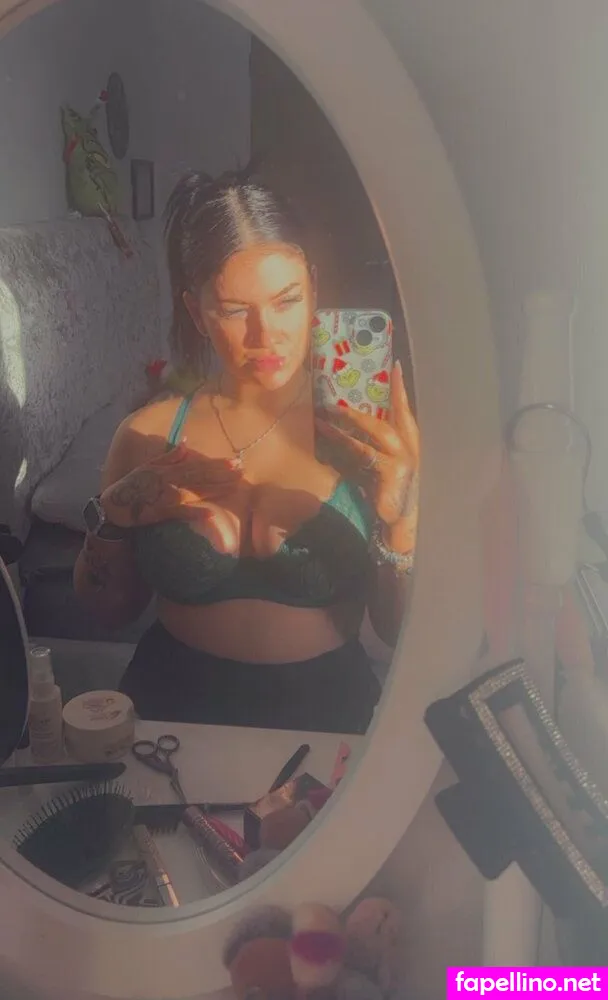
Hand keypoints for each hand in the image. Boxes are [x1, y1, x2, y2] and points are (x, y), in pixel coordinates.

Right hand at [100, 443, 242, 528]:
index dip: (217, 465)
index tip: (235, 462)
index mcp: (168, 470)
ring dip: (215, 489)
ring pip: (196, 492)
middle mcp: (170, 481)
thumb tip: (186, 442)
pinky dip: (195, 513)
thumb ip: (169, 456)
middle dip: (222, 474)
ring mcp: (167, 496)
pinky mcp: (162, 512)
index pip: (198, 466)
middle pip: (201, 477)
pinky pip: (181, 513)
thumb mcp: (149, 466)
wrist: (115, 506)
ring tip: (234, 486)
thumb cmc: (133, 486)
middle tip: (242, 471)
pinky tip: (211, 514)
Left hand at [315, 360, 418, 532]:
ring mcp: (404, 460)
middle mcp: (411, 449)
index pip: (405, 411)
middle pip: (390, 417)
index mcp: (409, 444)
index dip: (400, 390)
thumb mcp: (379, 466)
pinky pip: (364, 453)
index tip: (396, 367)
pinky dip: (345, 445)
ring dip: (349, 423)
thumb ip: (370, 447)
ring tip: (324, 416)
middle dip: (364, 406)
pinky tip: (328, 439)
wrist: (397, 525)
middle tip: (337, 397)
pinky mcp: (393, 472)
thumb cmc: (385, 495)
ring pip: (375, 432)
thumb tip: (343, 428)